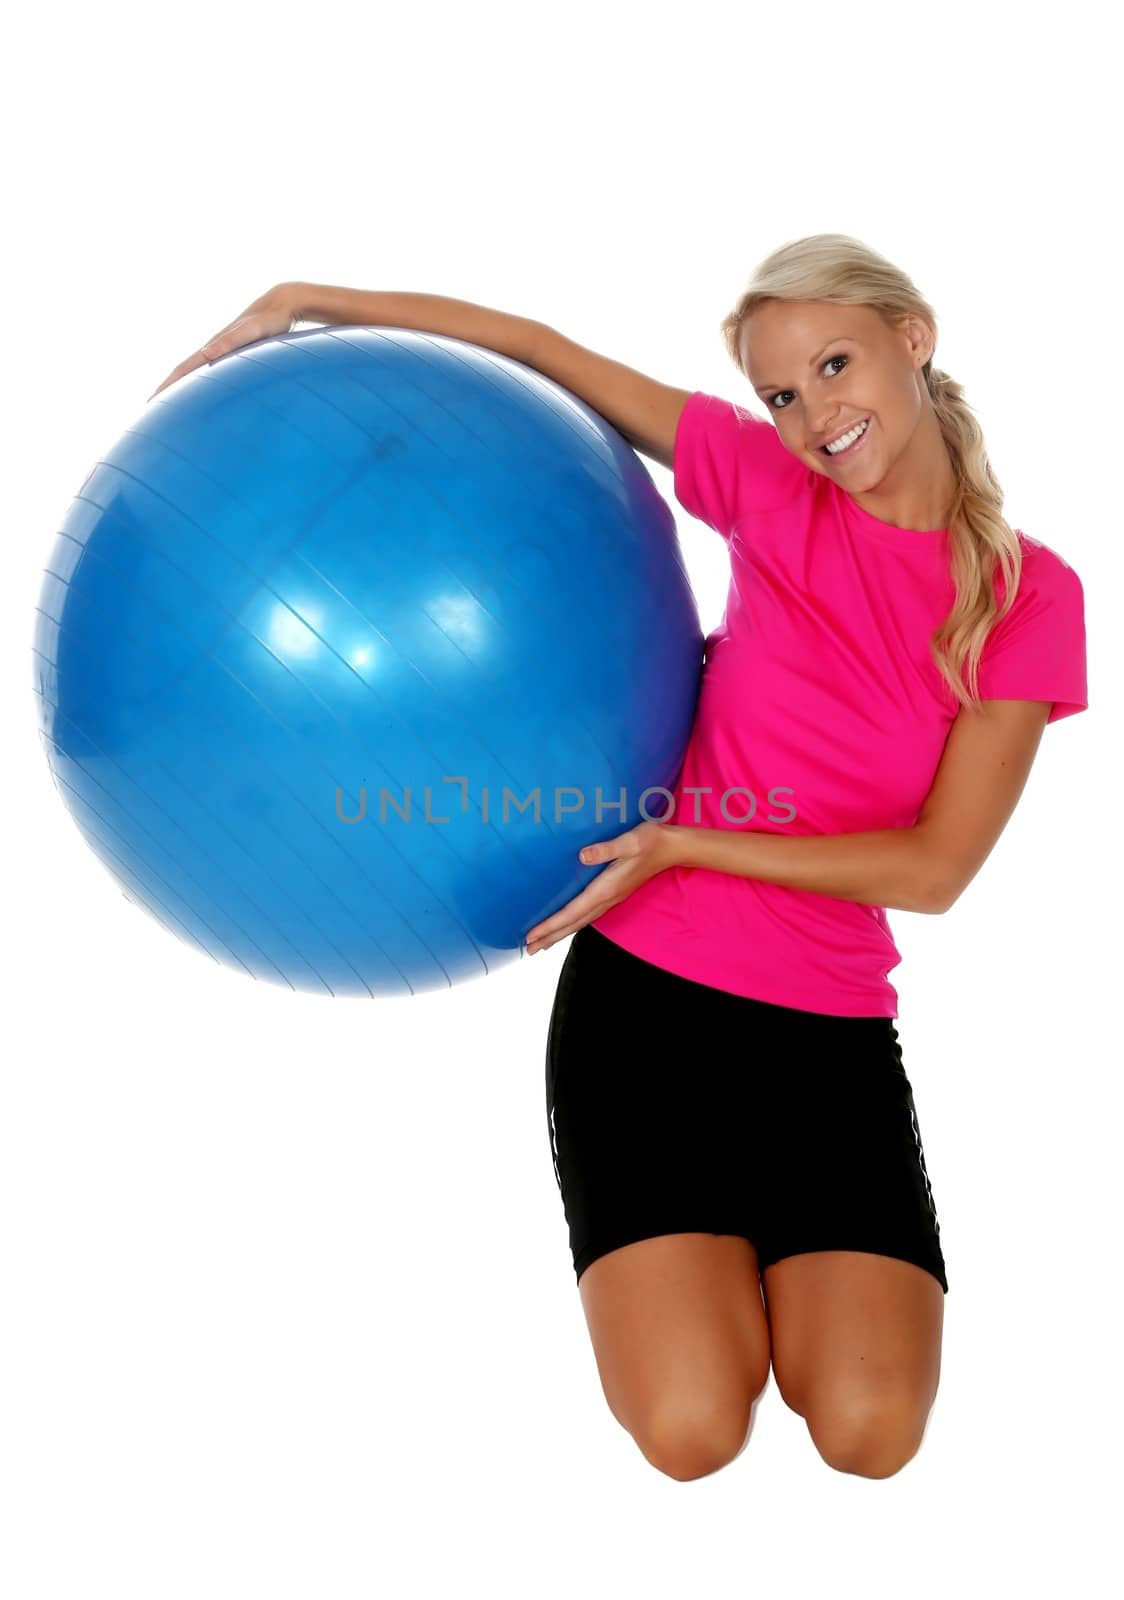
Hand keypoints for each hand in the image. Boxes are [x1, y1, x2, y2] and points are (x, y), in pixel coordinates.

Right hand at [146, 282, 301, 401]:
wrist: (282, 307)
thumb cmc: (269, 320)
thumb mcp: (251, 331)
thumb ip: (230, 341)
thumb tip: (205, 353)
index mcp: (212, 348)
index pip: (182, 370)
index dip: (166, 386)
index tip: (151, 403)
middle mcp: (213, 351)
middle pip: (184, 374)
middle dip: (168, 391)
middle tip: (152, 411)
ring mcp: (223, 354)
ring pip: (197, 375)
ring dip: (183, 389)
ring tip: (173, 407)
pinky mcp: (234, 357)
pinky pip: (213, 375)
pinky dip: (204, 386)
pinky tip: (207, 396)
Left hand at [524, 820, 679, 954]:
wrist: (672, 848)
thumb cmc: (650, 841)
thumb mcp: (630, 841)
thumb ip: (606, 849)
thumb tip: (583, 856)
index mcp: (606, 889)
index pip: (572, 912)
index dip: (550, 925)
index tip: (531, 935)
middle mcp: (607, 899)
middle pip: (573, 924)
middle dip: (550, 937)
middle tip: (527, 949)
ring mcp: (611, 899)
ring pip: (580, 922)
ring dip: (559, 934)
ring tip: (540, 943)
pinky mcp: (613, 894)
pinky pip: (588, 915)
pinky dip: (572, 924)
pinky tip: (566, 925)